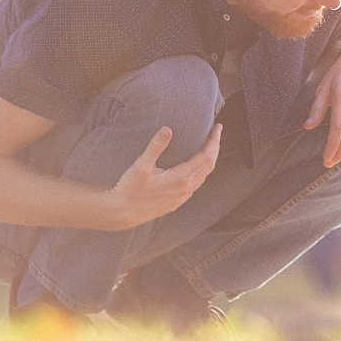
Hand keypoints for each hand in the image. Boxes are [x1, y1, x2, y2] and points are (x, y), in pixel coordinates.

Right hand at [105, 124, 222, 230]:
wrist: (122, 213)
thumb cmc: (130, 188)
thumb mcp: (141, 165)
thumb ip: (156, 146)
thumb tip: (168, 129)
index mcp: (181, 178)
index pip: (207, 156)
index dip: (214, 140)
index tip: (218, 127)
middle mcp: (185, 189)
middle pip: (209, 165)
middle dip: (215, 147)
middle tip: (216, 132)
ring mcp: (182, 197)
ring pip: (204, 176)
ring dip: (209, 160)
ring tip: (209, 146)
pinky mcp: (177, 202)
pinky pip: (196, 184)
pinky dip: (201, 171)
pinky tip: (195, 166)